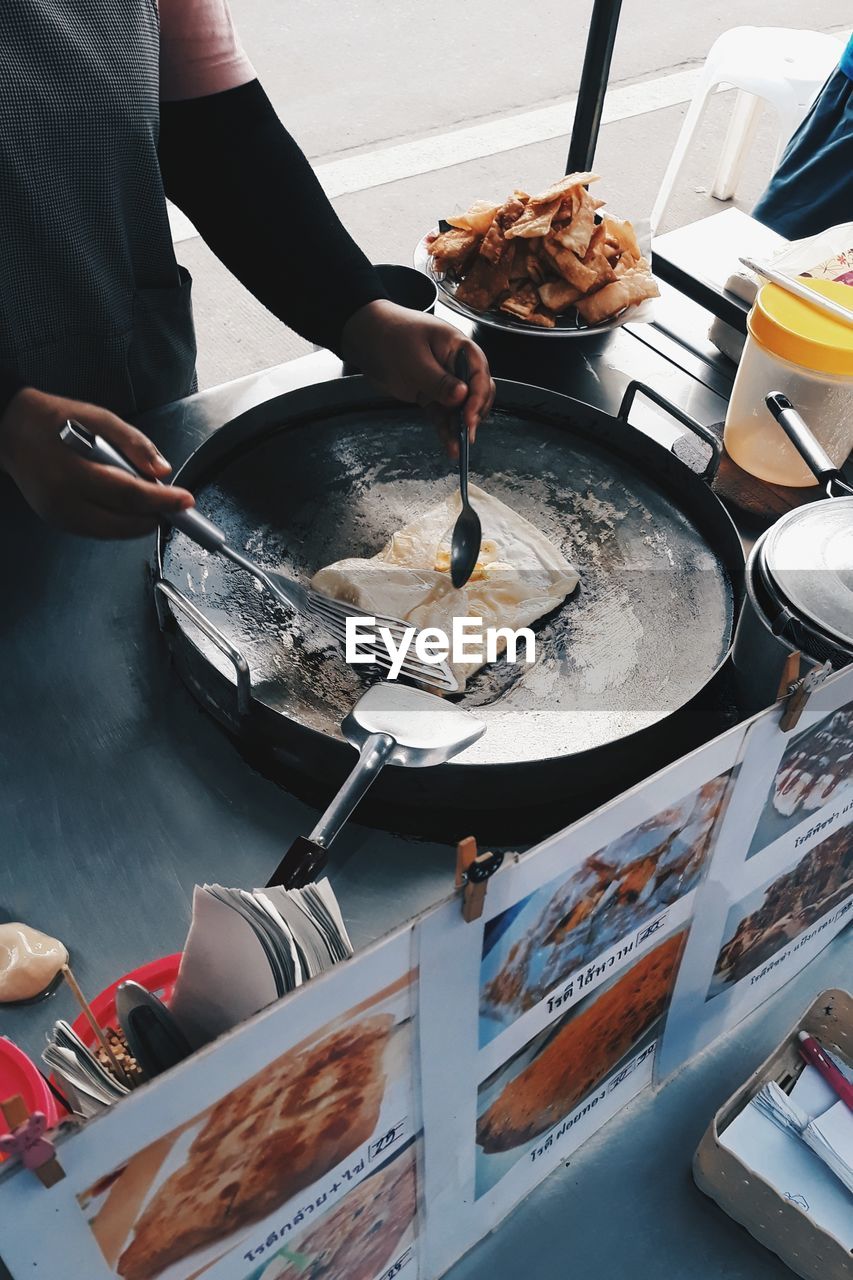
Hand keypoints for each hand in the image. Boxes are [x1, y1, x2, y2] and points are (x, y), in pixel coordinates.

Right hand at [0, 387, 193, 537]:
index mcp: (72, 471)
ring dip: (139, 522)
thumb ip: (134, 443)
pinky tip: (127, 507)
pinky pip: (99, 531)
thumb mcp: (98, 417)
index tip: (185, 500)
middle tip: (173, 504)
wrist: (12, 431)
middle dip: (155, 515)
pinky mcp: (58, 522)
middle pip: (123, 521)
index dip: (162, 501)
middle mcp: (63, 500)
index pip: (128, 494)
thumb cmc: (54, 420)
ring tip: (152, 503)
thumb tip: (162, 471)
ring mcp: (59, 516)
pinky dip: (119, 523)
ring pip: (113, 532)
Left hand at [340, 300, 495, 454]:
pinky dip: (446, 430)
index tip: (469, 418)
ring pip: (460, 409)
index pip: (479, 375)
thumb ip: (439, 380)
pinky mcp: (430, 395)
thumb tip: (463, 395)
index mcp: (458, 348)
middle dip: (473, 414)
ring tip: (457, 448)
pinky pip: (443, 415)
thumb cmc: (390, 335)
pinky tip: (449, 446)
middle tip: (466, 433)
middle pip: (476, 393)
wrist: (365, 337)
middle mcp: (455, 366)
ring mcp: (443, 382)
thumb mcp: (415, 358)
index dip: (478, 398)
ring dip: (460, 428)